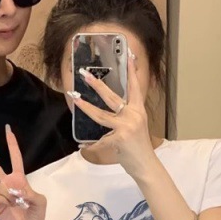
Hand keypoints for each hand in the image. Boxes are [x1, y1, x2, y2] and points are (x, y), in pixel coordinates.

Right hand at [0, 126, 46, 219]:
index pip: (15, 158)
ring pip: (2, 185)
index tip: (8, 130)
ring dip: (12, 195)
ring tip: (18, 206)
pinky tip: (10, 209)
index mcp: (19, 179)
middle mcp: (7, 183)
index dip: (12, 145)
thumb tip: (13, 186)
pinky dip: (6, 202)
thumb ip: (29, 191)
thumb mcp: (39, 201)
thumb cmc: (36, 216)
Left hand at [68, 53, 155, 178]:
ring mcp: (126, 127)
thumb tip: (111, 109)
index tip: (129, 55)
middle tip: (85, 74)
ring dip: (85, 106)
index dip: (132, 71)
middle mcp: (134, 115)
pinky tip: (84, 146)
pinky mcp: (119, 138)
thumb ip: (125, 116)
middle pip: (112, 97)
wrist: (145, 165)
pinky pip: (100, 140)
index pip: (135, 87)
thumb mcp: (136, 126)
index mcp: (138, 110)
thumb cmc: (138, 146)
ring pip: (101, 114)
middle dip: (97, 84)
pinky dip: (92, 145)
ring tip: (74, 97)